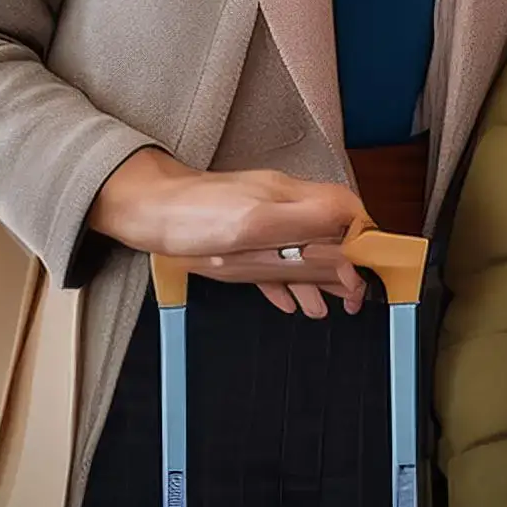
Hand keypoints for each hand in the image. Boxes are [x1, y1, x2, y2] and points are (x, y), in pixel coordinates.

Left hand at [88, 149, 368, 316]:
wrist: (141, 211)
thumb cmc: (188, 219)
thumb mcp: (250, 226)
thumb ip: (302, 227)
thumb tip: (348, 234)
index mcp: (289, 197)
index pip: (345, 211)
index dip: (361, 241)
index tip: (364, 273)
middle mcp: (280, 203)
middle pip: (327, 232)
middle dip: (343, 266)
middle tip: (350, 300)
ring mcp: (259, 216)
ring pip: (300, 248)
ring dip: (316, 279)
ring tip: (324, 309)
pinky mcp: (237, 233)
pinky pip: (271, 258)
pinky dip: (285, 281)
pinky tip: (288, 300)